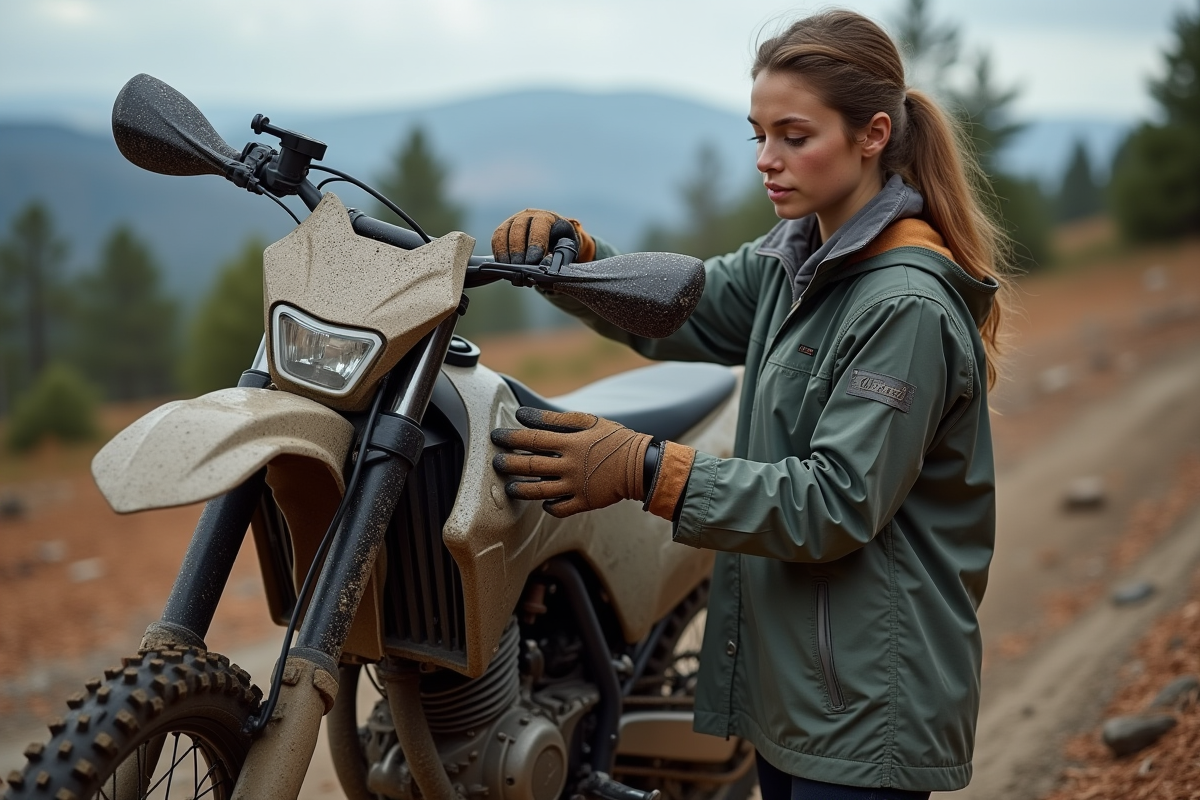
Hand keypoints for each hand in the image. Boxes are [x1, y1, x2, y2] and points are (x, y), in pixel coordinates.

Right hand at [491, 209, 595, 264]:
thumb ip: (560, 257)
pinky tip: (503, 265)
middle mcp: (528, 215)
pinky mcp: (503, 229)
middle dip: (518, 251)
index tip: (534, 261)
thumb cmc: (560, 245)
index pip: (539, 227)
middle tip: (520, 268)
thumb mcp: (566, 249)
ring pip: (503, 233)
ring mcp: (514, 220)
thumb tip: (546, 267)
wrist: (552, 237)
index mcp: (547, 218)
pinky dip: (498, 253)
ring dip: (505, 253)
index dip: (535, 244)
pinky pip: (496, 239)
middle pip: (518, 229)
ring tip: (511, 270)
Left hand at [491, 407, 649, 517]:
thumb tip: (525, 415)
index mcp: (571, 443)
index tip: (497, 435)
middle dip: (509, 464)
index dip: (511, 437)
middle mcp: (570, 465)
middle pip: (531, 466)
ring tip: (509, 487)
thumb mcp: (588, 421)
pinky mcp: (583, 502)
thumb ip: (555, 419)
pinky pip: (559, 509)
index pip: (532, 439)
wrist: (640, 465)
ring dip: (521, 489)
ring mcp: (575, 486)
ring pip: (539, 491)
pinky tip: (541, 502)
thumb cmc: (614, 439)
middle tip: (496, 462)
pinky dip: (547, 507)